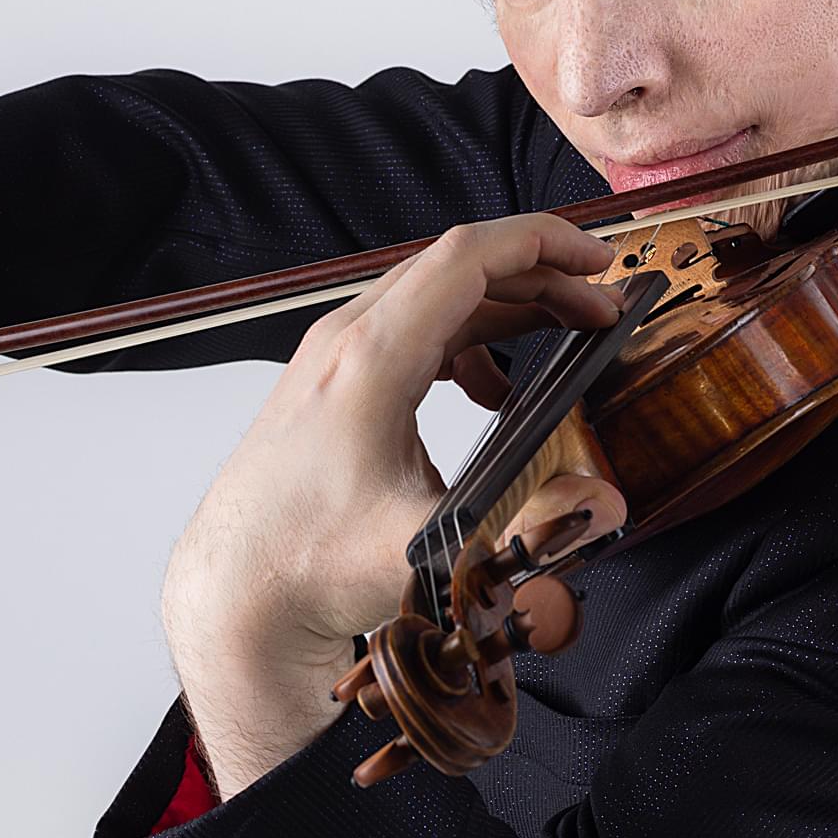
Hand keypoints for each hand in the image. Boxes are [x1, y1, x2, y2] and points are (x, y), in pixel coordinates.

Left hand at [160, 213, 624, 795]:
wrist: (235, 593)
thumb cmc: (303, 563)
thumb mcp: (425, 546)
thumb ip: (522, 526)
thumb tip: (602, 504)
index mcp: (370, 357)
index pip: (466, 257)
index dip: (542, 244)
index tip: (597, 259)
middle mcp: (347, 342)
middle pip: (457, 269)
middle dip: (540, 277)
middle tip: (601, 307)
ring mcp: (334, 360)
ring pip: (435, 300)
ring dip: (506, 309)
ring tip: (565, 336)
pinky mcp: (333, 387)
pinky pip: (413, 335)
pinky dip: (468, 344)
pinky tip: (494, 390)